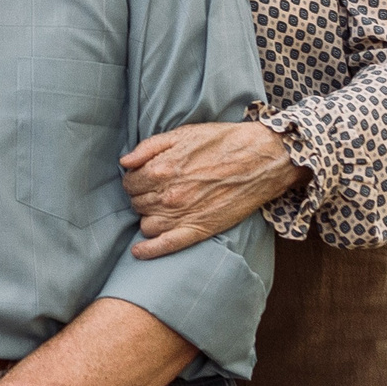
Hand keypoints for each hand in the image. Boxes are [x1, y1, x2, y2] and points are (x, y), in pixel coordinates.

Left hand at [119, 119, 303, 257]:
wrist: (262, 159)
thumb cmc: (222, 142)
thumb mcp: (182, 134)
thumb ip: (148, 147)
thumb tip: (124, 162)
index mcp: (161, 169)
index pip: (129, 183)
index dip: (135, 180)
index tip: (145, 178)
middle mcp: (168, 195)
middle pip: (137, 203)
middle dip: (142, 197)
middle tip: (156, 191)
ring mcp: (183, 215)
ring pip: (146, 224)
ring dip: (148, 217)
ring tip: (160, 208)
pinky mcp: (199, 230)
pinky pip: (166, 245)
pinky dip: (149, 250)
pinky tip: (139, 251)